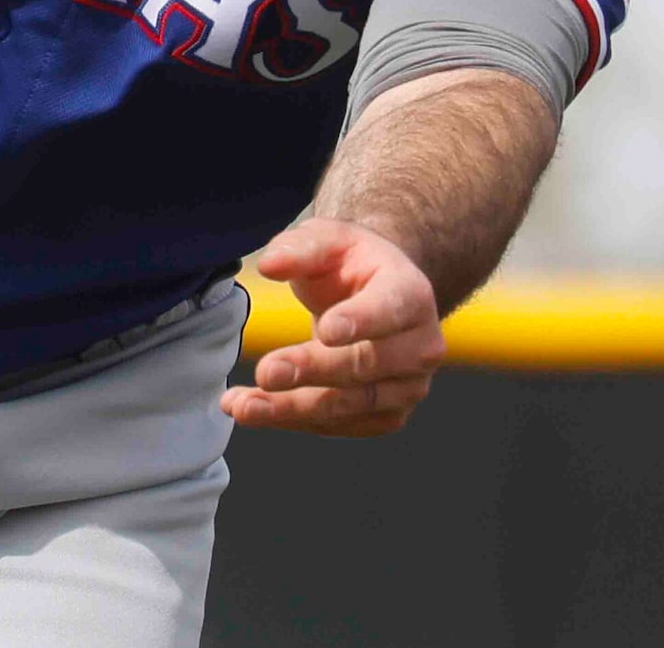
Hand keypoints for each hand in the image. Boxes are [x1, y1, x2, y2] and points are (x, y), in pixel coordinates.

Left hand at [219, 216, 446, 437]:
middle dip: (312, 370)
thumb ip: (299, 248)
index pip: (389, 309)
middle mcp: (420, 344)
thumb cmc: (348, 263)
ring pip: (351, 404)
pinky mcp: (388, 414)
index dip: (360, 321)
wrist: (374, 293)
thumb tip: (269, 265)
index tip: (326, 331)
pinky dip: (296, 420)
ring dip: (294, 408)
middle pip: (366, 364)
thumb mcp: (324, 239)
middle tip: (266, 372)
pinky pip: (342, 425)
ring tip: (243, 405)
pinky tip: (256, 410)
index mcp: (410, 292)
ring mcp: (408, 385)